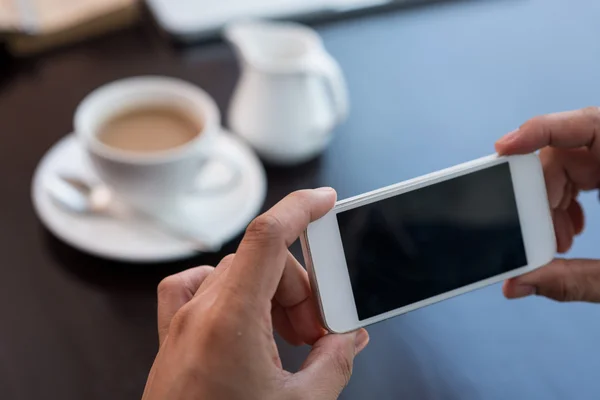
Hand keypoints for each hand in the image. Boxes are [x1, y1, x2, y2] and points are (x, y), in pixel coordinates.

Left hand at [142, 188, 368, 399]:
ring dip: (274, 297)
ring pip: (237, 274)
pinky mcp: (174, 335)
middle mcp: (198, 313)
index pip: (266, 236)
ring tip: (291, 341)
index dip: (300, 208)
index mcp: (228, 320)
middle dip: (302, 290)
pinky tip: (251, 325)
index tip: (325, 200)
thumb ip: (334, 363)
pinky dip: (235, 294)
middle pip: (262, 263)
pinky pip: (201, 288)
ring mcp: (180, 323)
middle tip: (318, 332)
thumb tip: (349, 338)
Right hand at [496, 107, 599, 301]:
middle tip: (535, 229)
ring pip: (573, 166)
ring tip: (557, 242)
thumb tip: (516, 286)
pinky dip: (568, 202)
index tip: (504, 148)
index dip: (540, 130)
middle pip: (570, 152)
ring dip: (553, 202)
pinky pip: (585, 176)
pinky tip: (572, 231)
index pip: (589, 123)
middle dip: (544, 190)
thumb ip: (574, 282)